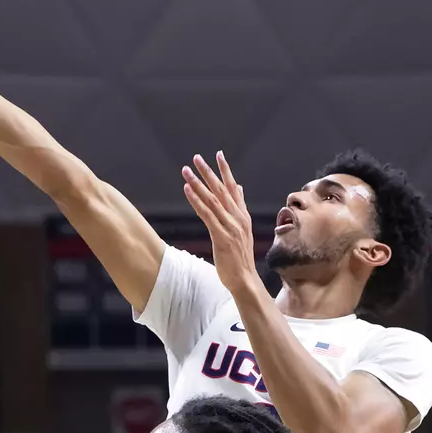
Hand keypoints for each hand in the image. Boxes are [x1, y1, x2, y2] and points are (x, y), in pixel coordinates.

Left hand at [182, 152, 263, 298]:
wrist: (245, 278)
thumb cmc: (240, 257)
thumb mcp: (243, 229)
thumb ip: (240, 208)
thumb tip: (239, 188)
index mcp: (242, 215)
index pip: (234, 187)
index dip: (225, 170)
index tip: (218, 155)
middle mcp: (238, 217)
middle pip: (221, 189)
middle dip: (208, 172)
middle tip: (197, 158)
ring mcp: (230, 226)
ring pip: (212, 199)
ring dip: (198, 183)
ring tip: (186, 170)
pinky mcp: (221, 236)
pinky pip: (206, 214)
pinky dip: (196, 200)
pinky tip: (187, 190)